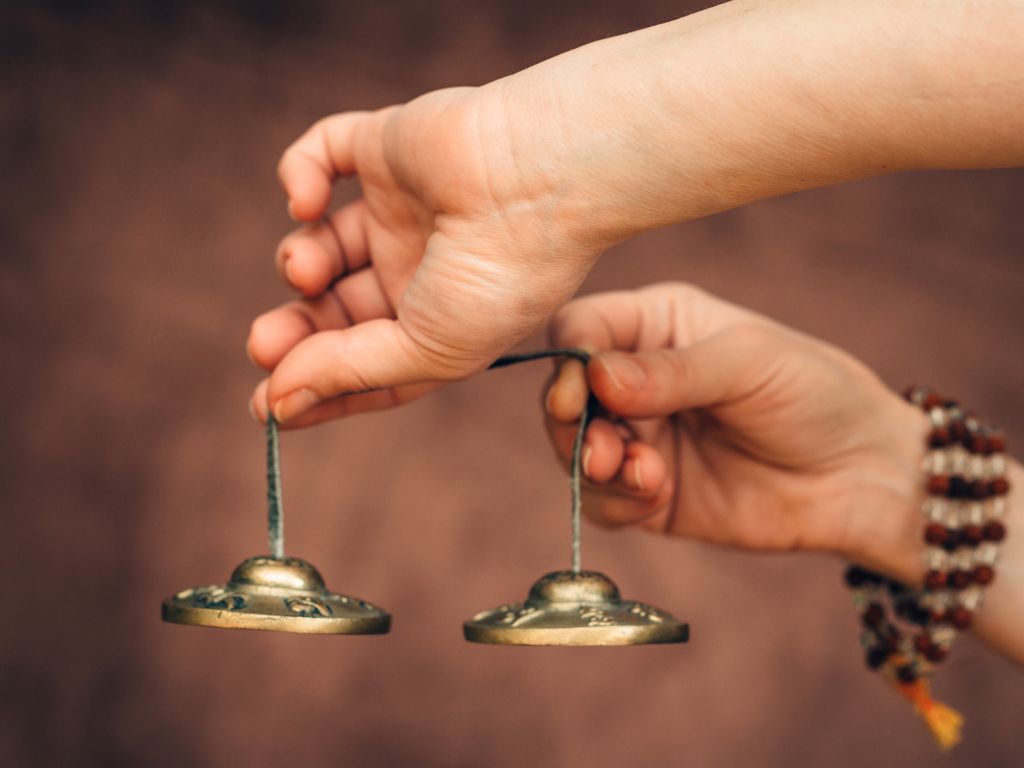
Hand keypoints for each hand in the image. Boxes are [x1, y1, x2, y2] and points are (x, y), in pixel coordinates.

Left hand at [247, 84, 604, 426]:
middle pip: (332, 309)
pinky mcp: (383, 147)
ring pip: (320, 241)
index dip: (317, 388)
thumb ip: (351, 374)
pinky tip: (305, 201)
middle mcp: (416, 269)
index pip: (364, 365)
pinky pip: (321, 157)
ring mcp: (398, 207)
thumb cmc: (503, 276)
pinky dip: (297, 176)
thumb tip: (276, 402)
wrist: (541, 178)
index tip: (269, 409)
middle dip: (294, 330)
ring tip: (306, 270)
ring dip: (297, 262)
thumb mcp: (430, 349)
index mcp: (439, 324)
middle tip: (263, 342)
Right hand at [544, 283, 930, 581]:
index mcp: (657, 325)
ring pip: (573, 450)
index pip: (582, 328)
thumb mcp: (749, 363)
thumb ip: (672, 372)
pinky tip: (657, 494)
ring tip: (642, 472)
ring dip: (592, 465)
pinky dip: (616, 501)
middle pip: (562, 394)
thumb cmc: (816, 394)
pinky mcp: (648, 494)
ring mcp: (640, 438)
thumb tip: (593, 377)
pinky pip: (603, 501)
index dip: (568, 357)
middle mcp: (636, 380)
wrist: (862, 477)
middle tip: (602, 447)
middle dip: (571, 423)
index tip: (578, 390)